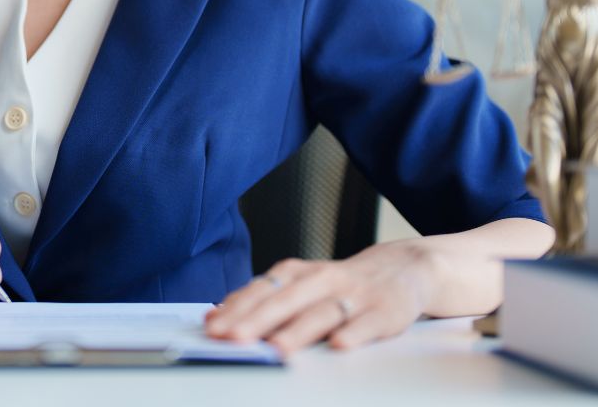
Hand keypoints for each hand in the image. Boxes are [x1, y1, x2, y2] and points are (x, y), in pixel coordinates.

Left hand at [204, 241, 436, 354]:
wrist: (403, 267)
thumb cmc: (341, 284)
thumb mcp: (303, 285)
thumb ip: (266, 300)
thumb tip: (218, 317)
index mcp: (299, 273)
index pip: (262, 289)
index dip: (236, 308)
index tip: (212, 327)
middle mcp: (322, 279)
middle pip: (286, 299)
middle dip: (257, 320)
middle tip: (233, 339)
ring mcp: (354, 294)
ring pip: (322, 312)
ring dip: (299, 330)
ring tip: (277, 348)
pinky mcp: (385, 311)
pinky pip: (367, 324)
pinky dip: (353, 333)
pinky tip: (338, 346)